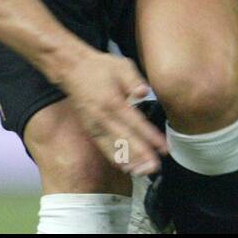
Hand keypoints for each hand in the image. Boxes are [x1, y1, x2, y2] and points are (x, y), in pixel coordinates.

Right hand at [60, 49, 167, 174]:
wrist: (73, 70)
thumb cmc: (101, 67)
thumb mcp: (120, 65)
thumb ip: (133, 80)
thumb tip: (144, 92)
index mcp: (113, 101)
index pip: (135, 123)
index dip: (150, 137)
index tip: (164, 148)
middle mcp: (103, 117)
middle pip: (124, 140)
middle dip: (141, 155)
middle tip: (155, 167)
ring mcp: (95, 126)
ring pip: (113, 147)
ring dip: (129, 161)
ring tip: (142, 172)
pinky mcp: (90, 130)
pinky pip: (103, 147)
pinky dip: (115, 159)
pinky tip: (126, 168)